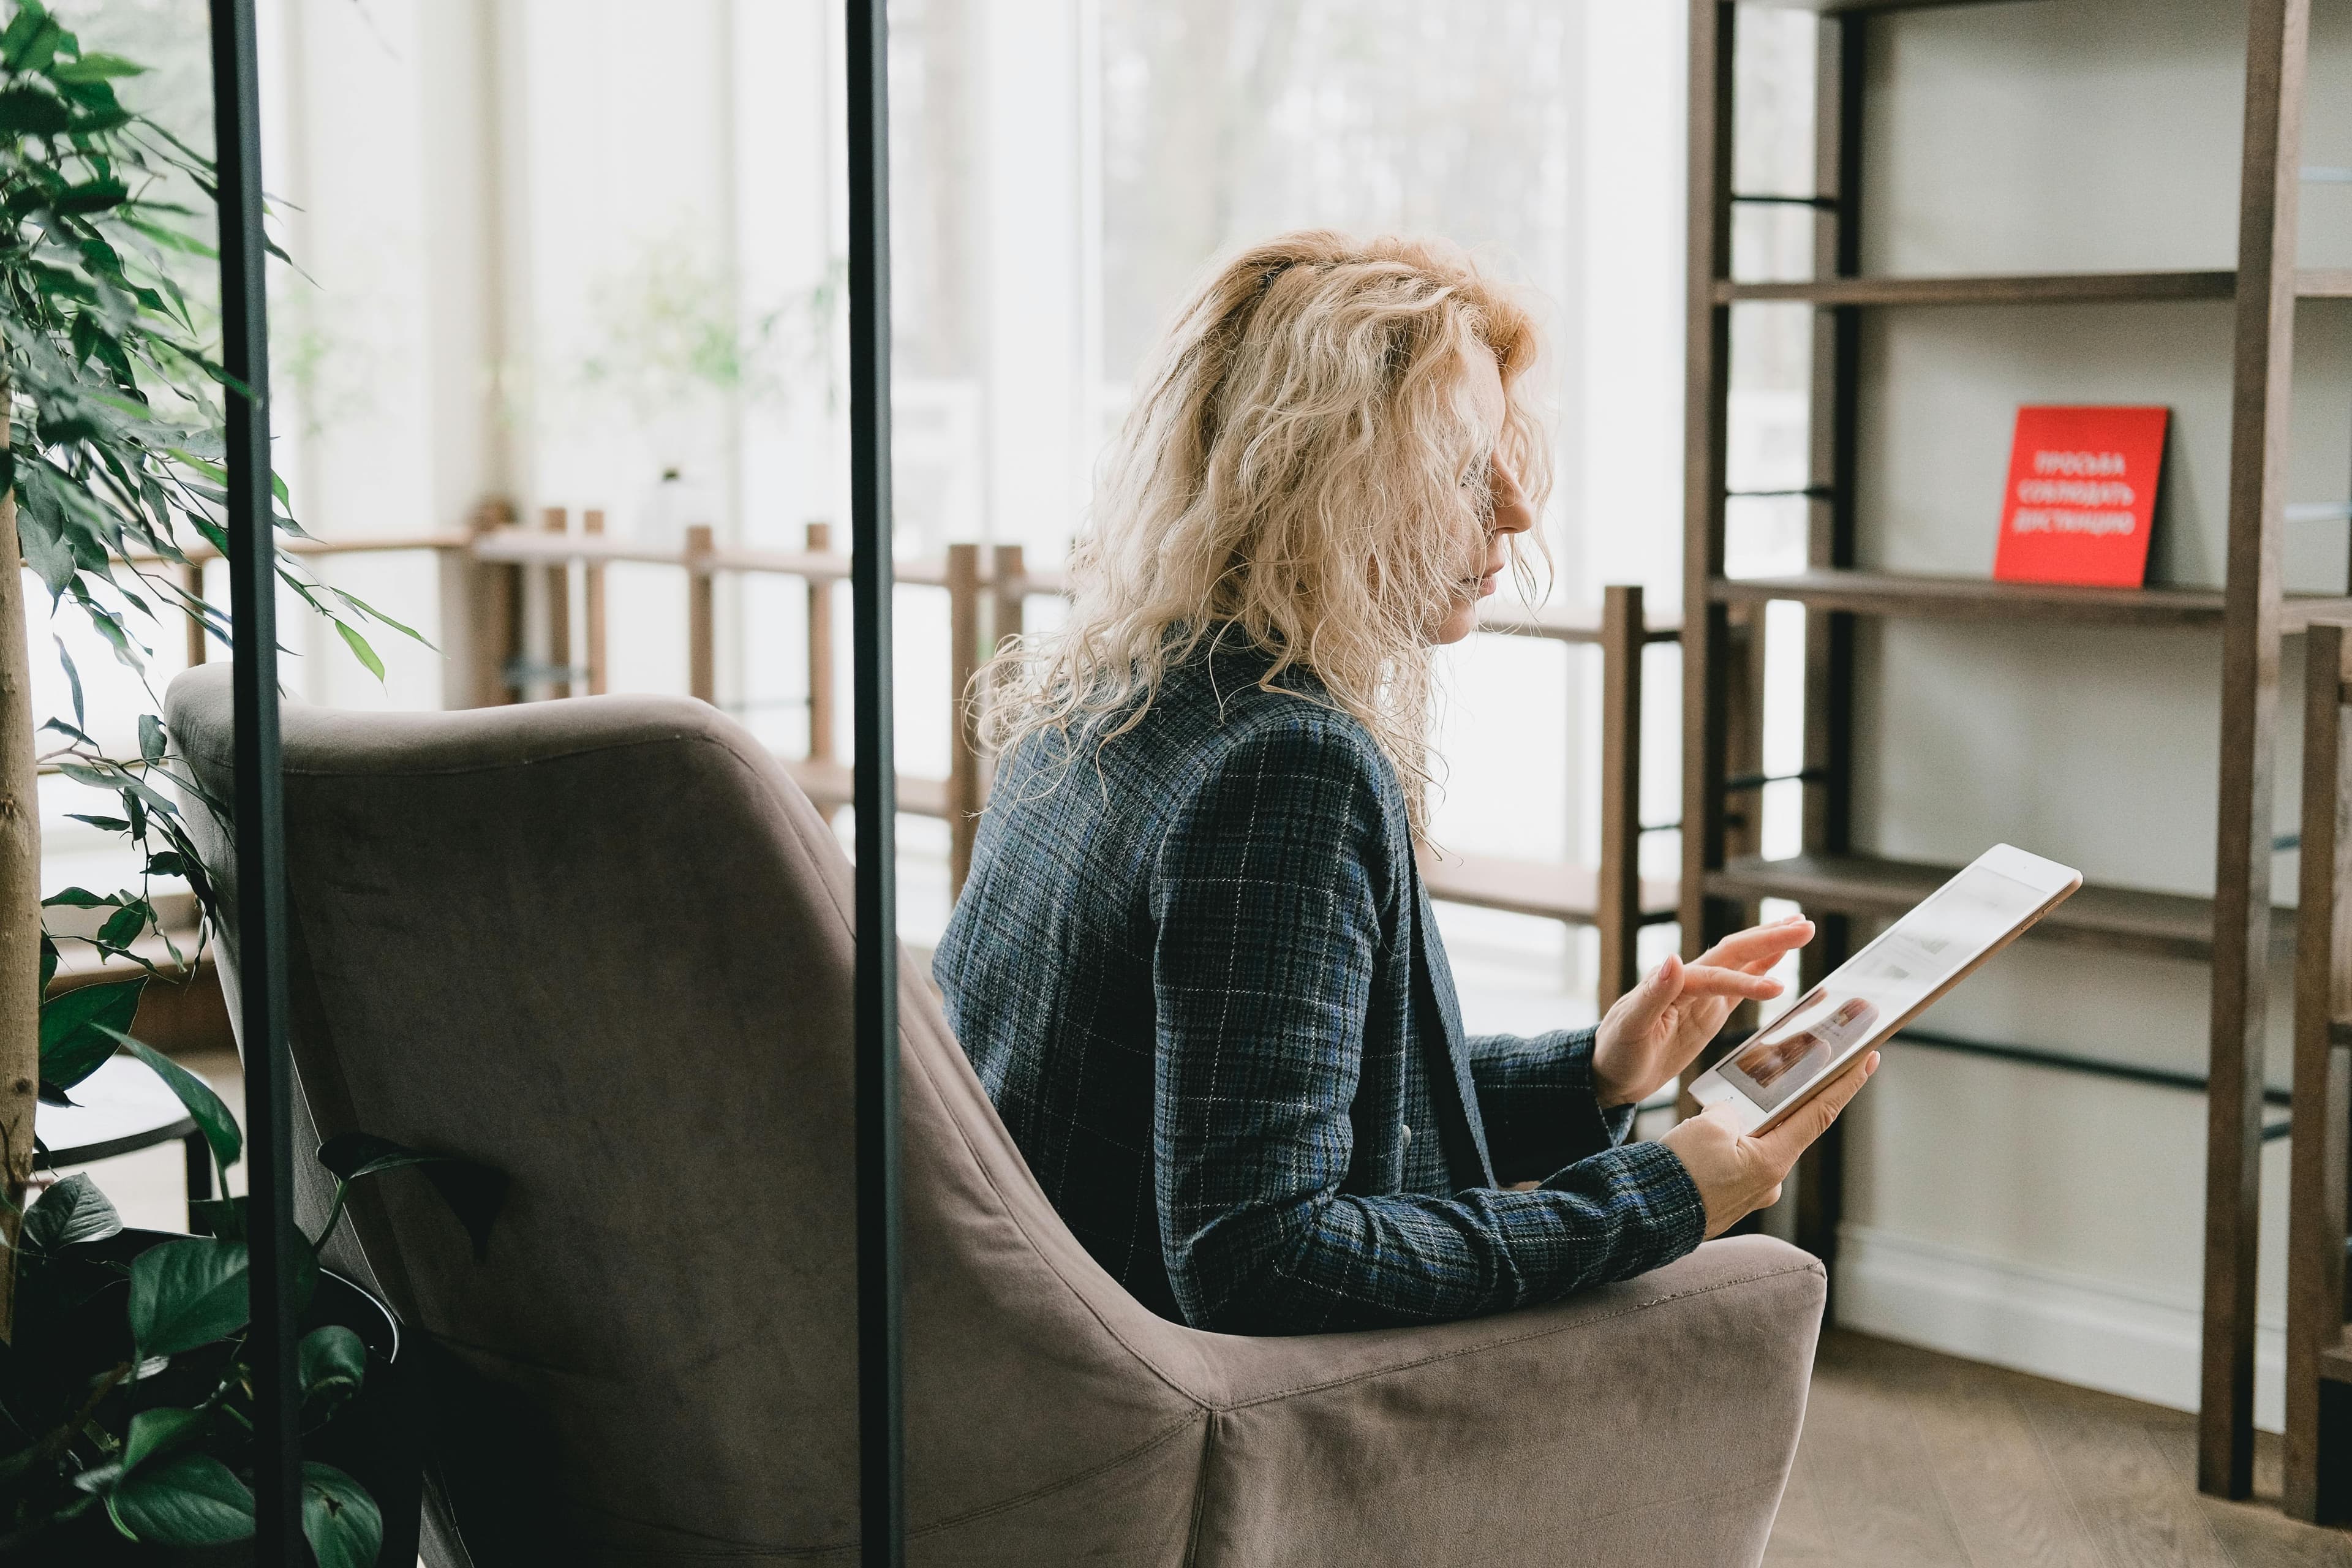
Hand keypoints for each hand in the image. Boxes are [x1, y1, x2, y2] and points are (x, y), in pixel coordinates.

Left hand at [1590, 915, 1814, 1107]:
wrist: (1610, 1072)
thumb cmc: (1616, 1052)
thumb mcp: (1630, 1027)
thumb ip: (1652, 995)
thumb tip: (1673, 958)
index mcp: (1672, 986)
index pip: (1716, 978)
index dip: (1746, 982)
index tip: (1777, 990)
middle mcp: (1688, 983)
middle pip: (1734, 954)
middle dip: (1769, 940)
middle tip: (1805, 926)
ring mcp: (1700, 995)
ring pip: (1740, 962)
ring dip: (1769, 945)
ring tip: (1800, 927)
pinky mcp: (1707, 1011)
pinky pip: (1739, 985)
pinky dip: (1761, 970)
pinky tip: (1779, 958)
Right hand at [1659, 1050, 1877, 1237]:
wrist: (1646, 1217)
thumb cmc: (1678, 1174)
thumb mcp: (1708, 1127)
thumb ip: (1731, 1110)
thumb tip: (1732, 1114)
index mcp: (1772, 1161)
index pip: (1820, 1113)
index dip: (1846, 1084)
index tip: (1868, 1059)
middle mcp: (1769, 1179)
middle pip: (1788, 1126)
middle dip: (1781, 1099)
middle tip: (1780, 1074)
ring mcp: (1750, 1191)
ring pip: (1755, 1143)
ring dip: (1742, 1123)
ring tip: (1713, 1113)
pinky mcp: (1729, 1197)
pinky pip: (1736, 1160)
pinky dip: (1725, 1143)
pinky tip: (1701, 1138)